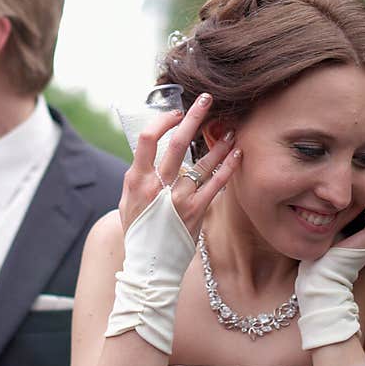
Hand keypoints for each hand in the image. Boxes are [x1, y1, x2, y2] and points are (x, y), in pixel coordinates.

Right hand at [118, 93, 241, 237]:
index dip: (163, 121)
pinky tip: (237, 154)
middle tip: (207, 100)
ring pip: (202, 162)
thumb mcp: (127, 202)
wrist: (148, 265)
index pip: (147, 139)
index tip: (177, 113)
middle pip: (177, 143)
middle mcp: (157, 186)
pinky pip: (216, 184)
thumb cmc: (138, 232)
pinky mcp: (196, 212)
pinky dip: (228, 167)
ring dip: (219, 142)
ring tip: (230, 129)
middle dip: (194, 117)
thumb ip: (138, 178)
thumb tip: (148, 155)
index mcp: (136, 180)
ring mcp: (178, 199)